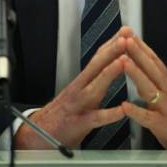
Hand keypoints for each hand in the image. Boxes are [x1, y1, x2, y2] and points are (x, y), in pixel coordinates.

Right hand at [14, 27, 132, 148]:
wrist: (40, 134)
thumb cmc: (65, 112)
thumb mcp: (79, 90)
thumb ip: (94, 78)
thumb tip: (112, 62)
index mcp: (82, 80)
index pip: (98, 57)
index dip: (112, 43)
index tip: (125, 31)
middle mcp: (79, 89)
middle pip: (96, 66)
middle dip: (112, 50)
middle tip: (126, 37)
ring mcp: (79, 105)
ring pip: (95, 87)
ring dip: (109, 73)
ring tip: (123, 61)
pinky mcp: (79, 124)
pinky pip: (96, 118)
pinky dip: (109, 115)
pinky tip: (122, 110)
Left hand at [121, 35, 166, 148]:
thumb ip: (152, 79)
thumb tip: (135, 65)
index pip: (154, 60)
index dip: (142, 46)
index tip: (130, 33)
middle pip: (151, 69)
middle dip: (138, 53)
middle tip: (125, 39)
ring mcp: (165, 107)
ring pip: (149, 88)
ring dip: (136, 74)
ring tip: (123, 62)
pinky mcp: (161, 125)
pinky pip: (147, 118)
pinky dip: (136, 111)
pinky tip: (125, 105)